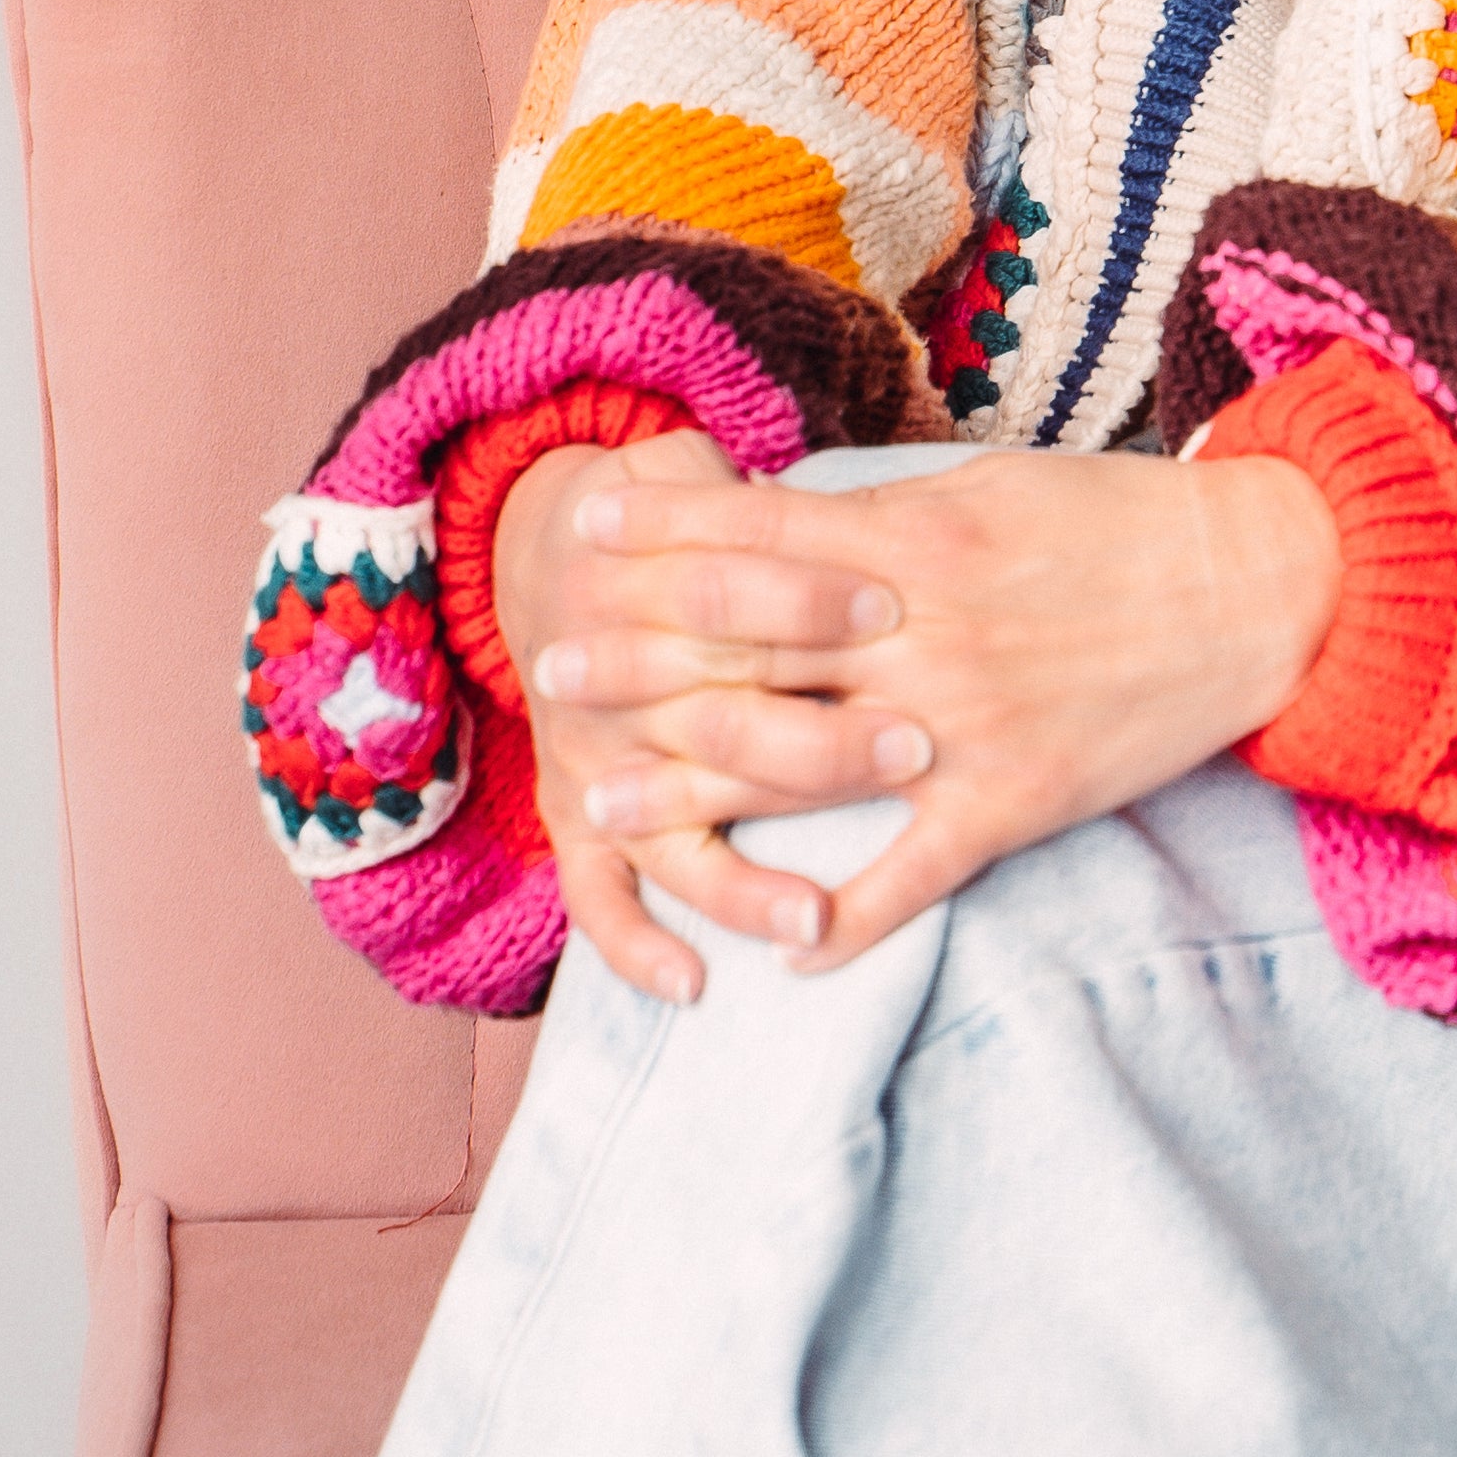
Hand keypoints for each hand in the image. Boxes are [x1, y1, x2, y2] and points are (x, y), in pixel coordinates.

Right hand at [494, 428, 923, 1004]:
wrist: (541, 546)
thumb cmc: (660, 509)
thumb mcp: (688, 472)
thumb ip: (756, 494)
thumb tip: (861, 495)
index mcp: (634, 582)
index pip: (727, 590)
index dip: (807, 592)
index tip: (896, 603)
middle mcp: (606, 682)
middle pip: (715, 717)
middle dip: (818, 738)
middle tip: (915, 749)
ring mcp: (589, 762)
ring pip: (666, 830)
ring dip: (740, 879)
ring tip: (813, 917)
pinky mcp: (569, 820)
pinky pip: (595, 897)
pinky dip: (635, 946)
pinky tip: (694, 983)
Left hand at [504, 437, 1339, 995]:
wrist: (1251, 584)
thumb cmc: (1115, 521)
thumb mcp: (989, 488)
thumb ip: (886, 516)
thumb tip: (790, 518)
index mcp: (915, 541)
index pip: (758, 534)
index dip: (665, 529)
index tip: (584, 522)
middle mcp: (921, 631)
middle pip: (750, 649)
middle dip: (642, 659)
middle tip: (552, 668)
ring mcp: (962, 722)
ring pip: (800, 763)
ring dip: (692, 786)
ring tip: (603, 799)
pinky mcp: (1013, 798)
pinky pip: (911, 873)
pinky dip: (844, 919)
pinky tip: (780, 951)